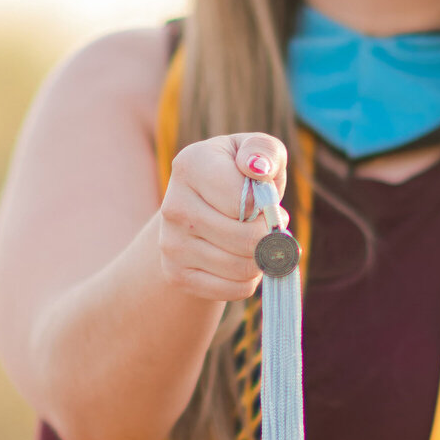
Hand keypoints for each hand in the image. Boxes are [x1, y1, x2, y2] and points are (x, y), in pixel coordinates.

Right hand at [156, 132, 289, 305]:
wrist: (200, 209)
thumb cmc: (239, 175)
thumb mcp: (256, 151)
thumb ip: (264, 150)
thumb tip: (257, 168)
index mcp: (190, 165)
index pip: (243, 200)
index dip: (265, 205)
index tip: (263, 199)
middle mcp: (173, 206)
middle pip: (245, 239)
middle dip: (268, 236)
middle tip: (268, 226)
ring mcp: (171, 244)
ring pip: (242, 267)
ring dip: (262, 259)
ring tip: (257, 242)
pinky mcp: (176, 275)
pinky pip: (234, 290)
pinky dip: (250, 279)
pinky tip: (244, 261)